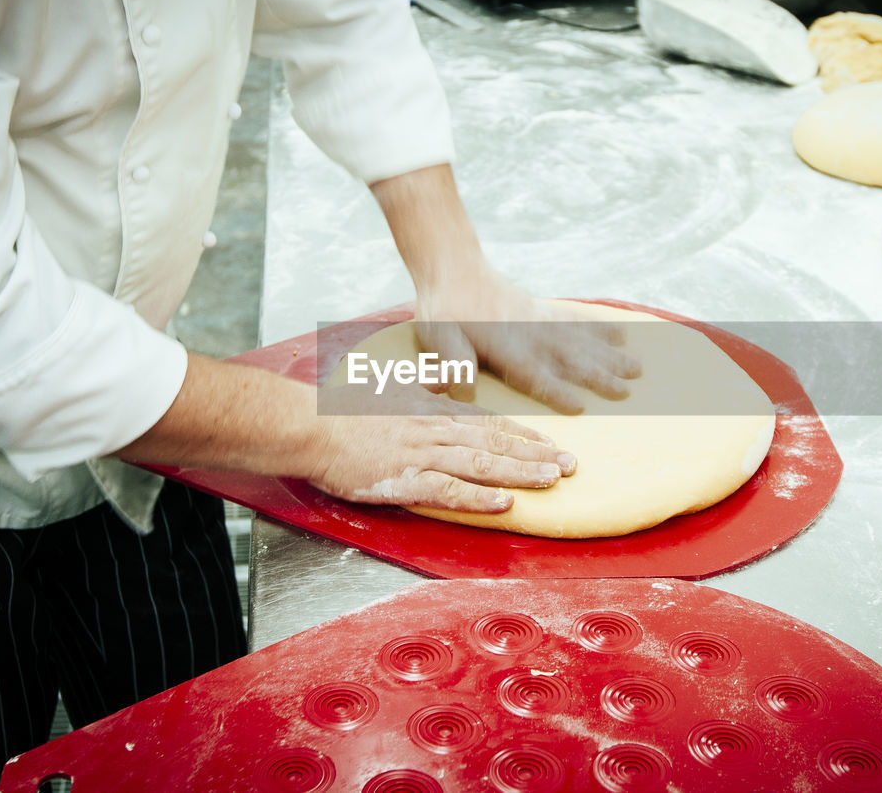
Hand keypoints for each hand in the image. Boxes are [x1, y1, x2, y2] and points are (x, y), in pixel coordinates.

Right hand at [304, 382, 576, 511]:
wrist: (310, 425)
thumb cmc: (344, 410)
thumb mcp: (390, 388)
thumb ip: (422, 385)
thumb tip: (446, 377)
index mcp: (432, 410)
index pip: (488, 422)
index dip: (523, 434)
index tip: (551, 443)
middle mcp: (435, 430)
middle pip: (496, 443)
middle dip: (537, 454)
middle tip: (571, 465)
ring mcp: (423, 455)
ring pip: (482, 464)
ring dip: (520, 473)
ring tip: (552, 480)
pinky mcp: (406, 480)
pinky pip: (450, 491)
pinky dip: (478, 498)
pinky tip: (504, 504)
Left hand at [415, 261, 641, 413]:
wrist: (453, 267)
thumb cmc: (443, 309)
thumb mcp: (438, 337)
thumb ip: (452, 361)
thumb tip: (456, 389)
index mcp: (503, 347)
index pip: (533, 373)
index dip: (555, 390)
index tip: (580, 407)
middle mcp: (528, 334)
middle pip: (568, 358)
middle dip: (598, 375)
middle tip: (626, 391)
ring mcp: (540, 320)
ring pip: (580, 340)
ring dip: (609, 354)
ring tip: (637, 367)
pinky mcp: (543, 310)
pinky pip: (576, 320)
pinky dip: (600, 328)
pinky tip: (622, 334)